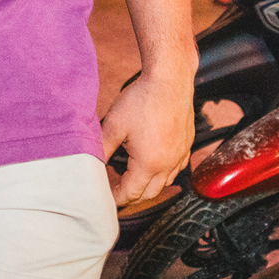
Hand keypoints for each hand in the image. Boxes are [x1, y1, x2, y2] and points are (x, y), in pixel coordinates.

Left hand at [101, 69, 194, 205]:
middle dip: (132, 195)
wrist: (169, 80)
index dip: (116, 198)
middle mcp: (168, 164)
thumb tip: (91, 164)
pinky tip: (153, 162)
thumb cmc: (143, 100)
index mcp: (149, 164)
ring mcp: (180, 155)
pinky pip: (176, 168)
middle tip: (116, 188)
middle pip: (150, 194)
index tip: (106, 197)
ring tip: (131, 176)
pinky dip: (164, 171)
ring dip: (149, 184)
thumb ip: (102, 149)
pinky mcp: (187, 145)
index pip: (131, 193)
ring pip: (165, 182)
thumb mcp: (114, 125)